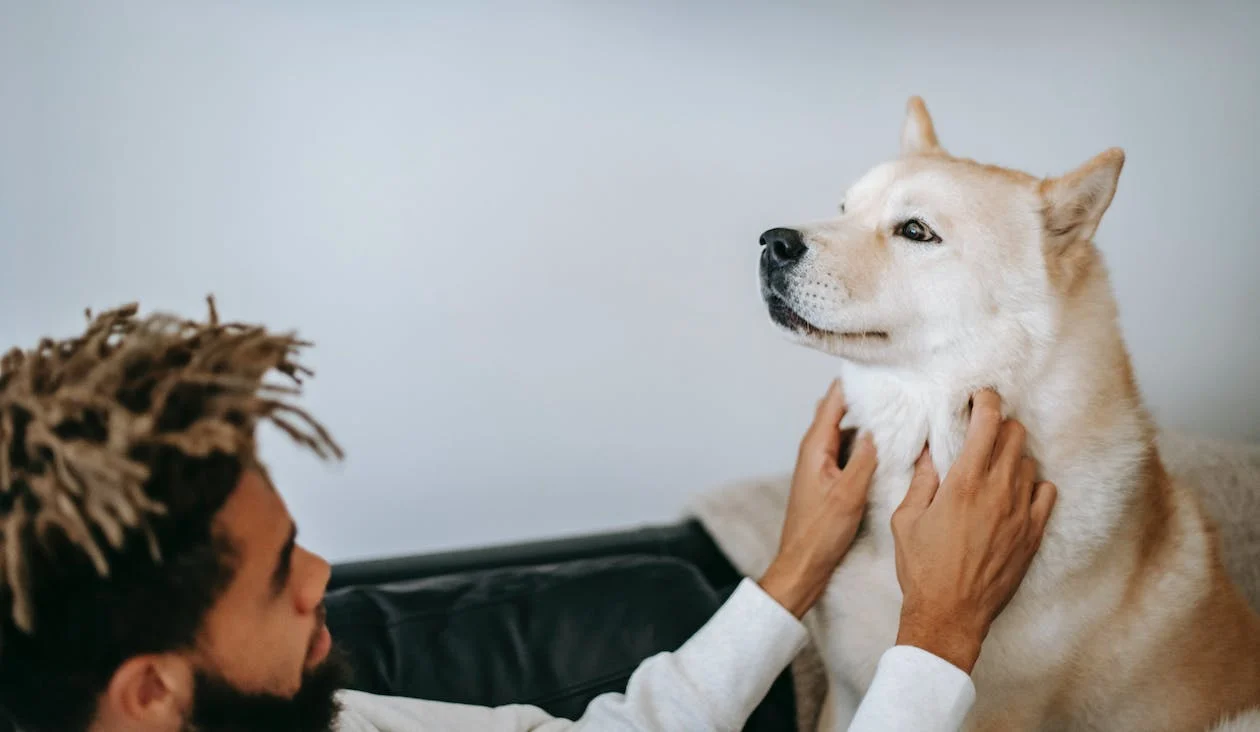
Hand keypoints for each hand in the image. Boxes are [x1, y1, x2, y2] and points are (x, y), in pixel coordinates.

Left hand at [760, 380, 876, 618]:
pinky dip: (867, 443)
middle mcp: (816, 450)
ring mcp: (822, 464)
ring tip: (899, 410)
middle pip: (841, 411)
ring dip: (868, 421)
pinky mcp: (830, 478)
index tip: (880, 368)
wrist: (803, 565)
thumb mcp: (848, 494)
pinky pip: (850, 450)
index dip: (855, 383)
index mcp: (815, 447)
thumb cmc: (820, 533)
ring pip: (848, 431)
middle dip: (864, 398)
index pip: (834, 400)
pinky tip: (889, 446)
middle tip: (897, 387)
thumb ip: (864, 460)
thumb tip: (879, 427)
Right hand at [891, 389, 1056, 672]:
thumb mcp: (906, 519)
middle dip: (1000, 425)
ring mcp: (1020, 513)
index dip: (986, 401)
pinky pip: (1047, 494)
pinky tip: (1016, 492)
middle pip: (1015, 435)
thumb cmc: (923, 569)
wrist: (950, 614)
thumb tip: (928, 453)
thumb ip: (921, 481)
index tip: (980, 397)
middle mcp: (997, 491)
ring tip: (995, 465)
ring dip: (1014, 455)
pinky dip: (1034, 485)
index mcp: (963, 482)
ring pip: (1030, 462)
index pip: (987, 423)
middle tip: (984, 431)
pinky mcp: (1033, 534)